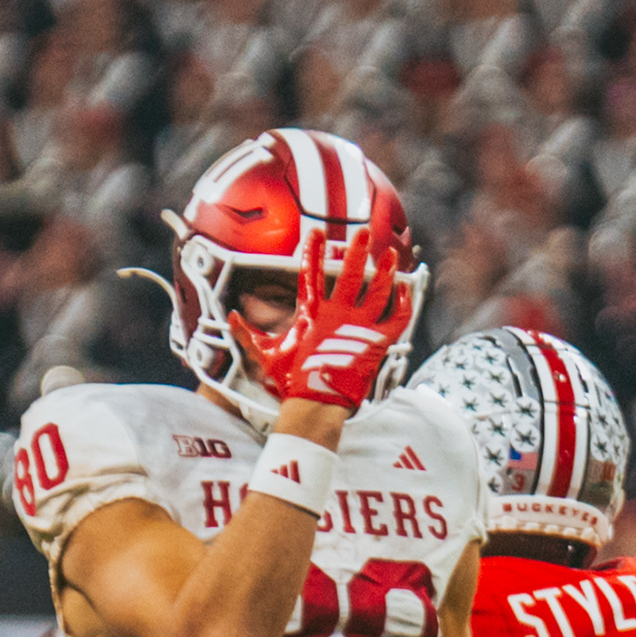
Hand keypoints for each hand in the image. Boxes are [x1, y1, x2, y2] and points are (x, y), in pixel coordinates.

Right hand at [229, 229, 411, 411]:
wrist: (315, 404)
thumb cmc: (291, 382)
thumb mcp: (266, 355)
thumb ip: (248, 334)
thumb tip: (229, 318)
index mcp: (311, 313)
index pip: (310, 274)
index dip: (312, 251)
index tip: (316, 233)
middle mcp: (336, 313)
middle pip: (349, 274)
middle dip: (356, 251)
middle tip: (362, 233)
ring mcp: (358, 326)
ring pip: (377, 291)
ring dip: (385, 271)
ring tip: (391, 255)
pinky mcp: (375, 342)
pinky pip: (395, 319)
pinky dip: (403, 304)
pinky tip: (406, 290)